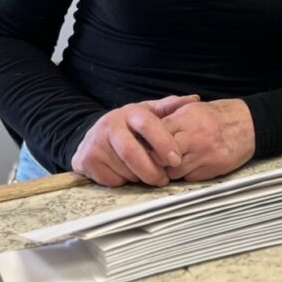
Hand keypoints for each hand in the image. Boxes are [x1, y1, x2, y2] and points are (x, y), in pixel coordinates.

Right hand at [71, 94, 199, 186]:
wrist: (94, 135)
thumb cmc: (130, 126)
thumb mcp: (148, 112)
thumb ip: (170, 107)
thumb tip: (195, 99)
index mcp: (130, 111)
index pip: (148, 125)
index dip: (163, 143)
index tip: (176, 160)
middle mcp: (110, 124)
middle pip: (132, 152)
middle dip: (151, 170)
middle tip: (164, 179)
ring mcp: (96, 142)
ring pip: (123, 169)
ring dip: (139, 178)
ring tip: (148, 176)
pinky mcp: (86, 160)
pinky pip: (111, 180)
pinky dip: (123, 182)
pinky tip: (128, 175)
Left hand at [157, 98, 254, 181]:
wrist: (249, 124)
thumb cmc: (218, 115)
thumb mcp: (194, 108)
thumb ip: (172, 119)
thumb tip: (148, 132)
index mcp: (189, 117)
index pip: (157, 134)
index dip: (149, 142)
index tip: (145, 145)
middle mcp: (196, 136)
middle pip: (162, 156)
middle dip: (156, 160)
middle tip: (155, 159)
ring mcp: (206, 154)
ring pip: (174, 171)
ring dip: (171, 169)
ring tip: (175, 163)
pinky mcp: (214, 168)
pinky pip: (190, 177)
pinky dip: (187, 174)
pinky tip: (192, 165)